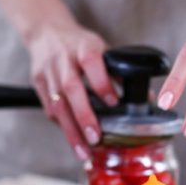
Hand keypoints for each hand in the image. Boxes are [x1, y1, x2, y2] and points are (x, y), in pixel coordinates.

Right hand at [28, 22, 117, 158]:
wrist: (46, 32)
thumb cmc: (80, 45)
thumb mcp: (102, 50)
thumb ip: (119, 74)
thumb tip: (146, 98)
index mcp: (84, 47)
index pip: (92, 62)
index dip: (102, 83)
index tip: (114, 102)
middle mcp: (63, 59)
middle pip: (71, 88)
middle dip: (84, 116)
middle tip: (95, 138)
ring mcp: (48, 72)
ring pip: (57, 104)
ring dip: (71, 132)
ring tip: (84, 152)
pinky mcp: (38, 84)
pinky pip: (50, 109)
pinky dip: (63, 127)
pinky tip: (74, 140)